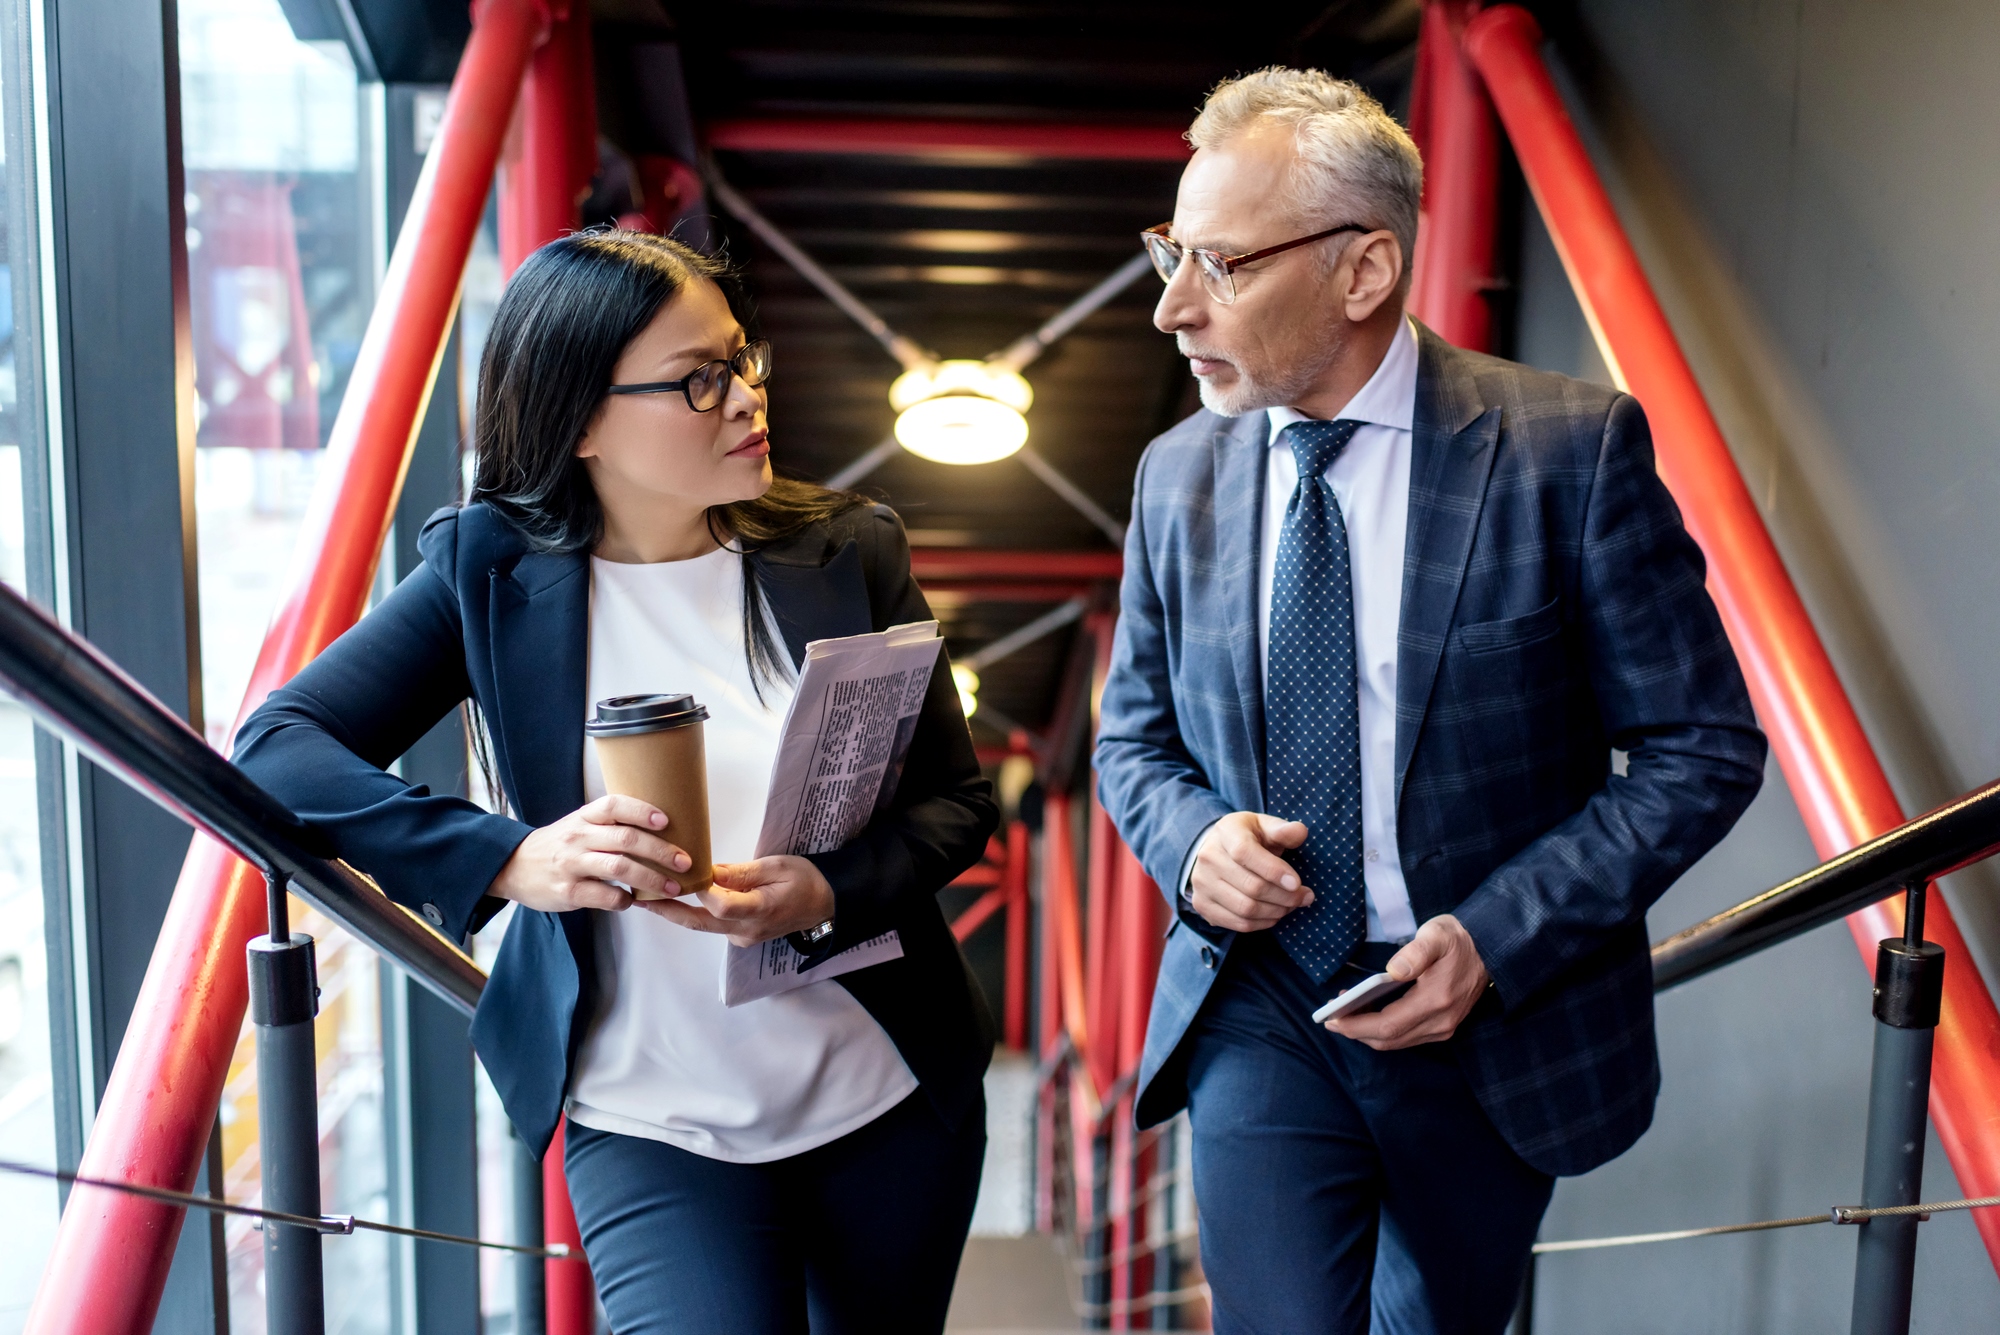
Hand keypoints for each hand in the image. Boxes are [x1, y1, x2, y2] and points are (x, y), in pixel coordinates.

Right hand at [487, 795, 690, 913]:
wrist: (513, 867)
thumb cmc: (558, 845)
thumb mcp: (578, 824)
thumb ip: (610, 824)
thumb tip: (661, 828)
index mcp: (584, 817)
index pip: (615, 806)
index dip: (642, 811)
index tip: (666, 820)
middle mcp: (578, 837)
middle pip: (626, 839)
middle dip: (661, 851)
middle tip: (683, 861)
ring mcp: (572, 864)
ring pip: (620, 868)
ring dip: (652, 879)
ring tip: (672, 887)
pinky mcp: (568, 891)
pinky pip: (605, 896)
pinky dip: (625, 900)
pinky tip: (633, 901)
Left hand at [642, 855, 835, 947]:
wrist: (825, 905)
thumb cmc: (805, 880)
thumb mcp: (777, 866)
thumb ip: (741, 872)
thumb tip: (707, 870)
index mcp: (759, 910)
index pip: (719, 905)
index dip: (700, 888)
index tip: (686, 869)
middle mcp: (746, 931)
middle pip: (698, 922)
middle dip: (666, 910)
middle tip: (638, 897)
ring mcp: (741, 937)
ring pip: (702, 924)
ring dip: (675, 910)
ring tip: (649, 893)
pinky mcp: (739, 936)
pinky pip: (711, 924)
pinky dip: (693, 911)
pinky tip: (678, 896)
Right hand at [1187, 811, 1313, 932]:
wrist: (1216, 851)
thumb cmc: (1248, 838)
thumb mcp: (1264, 826)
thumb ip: (1283, 830)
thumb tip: (1300, 832)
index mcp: (1226, 832)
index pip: (1245, 853)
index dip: (1274, 870)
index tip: (1297, 883)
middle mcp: (1208, 858)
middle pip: (1251, 886)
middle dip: (1285, 896)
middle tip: (1305, 897)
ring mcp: (1202, 884)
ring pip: (1246, 909)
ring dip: (1276, 911)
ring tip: (1292, 905)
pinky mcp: (1203, 905)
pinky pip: (1238, 923)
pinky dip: (1263, 923)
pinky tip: (1275, 914)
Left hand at [1326, 914, 1489, 1049]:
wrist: (1490, 950)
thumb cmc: (1458, 939)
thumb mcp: (1437, 934)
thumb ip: (1415, 952)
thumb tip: (1393, 971)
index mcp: (1436, 1000)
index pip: (1388, 1025)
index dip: (1357, 1026)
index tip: (1332, 1018)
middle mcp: (1441, 1022)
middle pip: (1389, 1039)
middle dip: (1356, 1032)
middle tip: (1331, 1018)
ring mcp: (1444, 1028)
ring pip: (1397, 1042)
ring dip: (1368, 1033)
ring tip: (1345, 1014)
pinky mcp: (1444, 1027)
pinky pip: (1407, 1037)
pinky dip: (1384, 1031)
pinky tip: (1369, 1014)